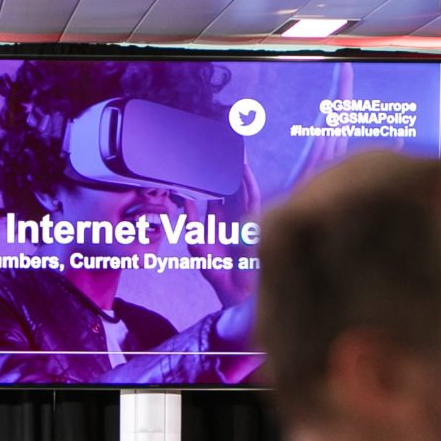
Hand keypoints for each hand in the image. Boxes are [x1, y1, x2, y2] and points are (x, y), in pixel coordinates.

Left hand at [192, 160, 260, 308]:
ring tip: (235, 151)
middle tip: (224, 148)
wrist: (236, 292)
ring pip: (243, 190)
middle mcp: (233, 218)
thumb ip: (192, 225)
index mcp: (219, 223)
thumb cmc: (218, 274)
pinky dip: (249, 184)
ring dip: (240, 171)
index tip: (207, 160)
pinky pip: (252, 200)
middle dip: (229, 170)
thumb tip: (186, 201)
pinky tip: (243, 170)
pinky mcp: (254, 223)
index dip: (213, 179)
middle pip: (232, 188)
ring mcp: (245, 219)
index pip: (217, 195)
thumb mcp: (198, 247)